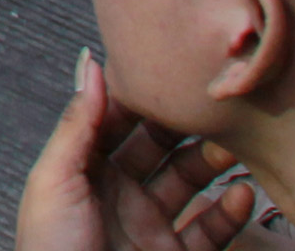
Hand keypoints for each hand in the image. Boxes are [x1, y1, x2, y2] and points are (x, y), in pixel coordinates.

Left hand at [15, 53, 257, 250]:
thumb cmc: (51, 248)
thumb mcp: (55, 180)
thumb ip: (79, 125)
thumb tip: (92, 63)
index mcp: (83, 169)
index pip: (115, 121)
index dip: (140, 97)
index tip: (170, 71)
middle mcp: (118, 192)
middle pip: (157, 147)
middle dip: (184, 126)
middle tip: (212, 106)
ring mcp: (150, 224)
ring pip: (189, 183)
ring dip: (213, 162)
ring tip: (236, 146)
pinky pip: (210, 230)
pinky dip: (230, 212)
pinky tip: (243, 195)